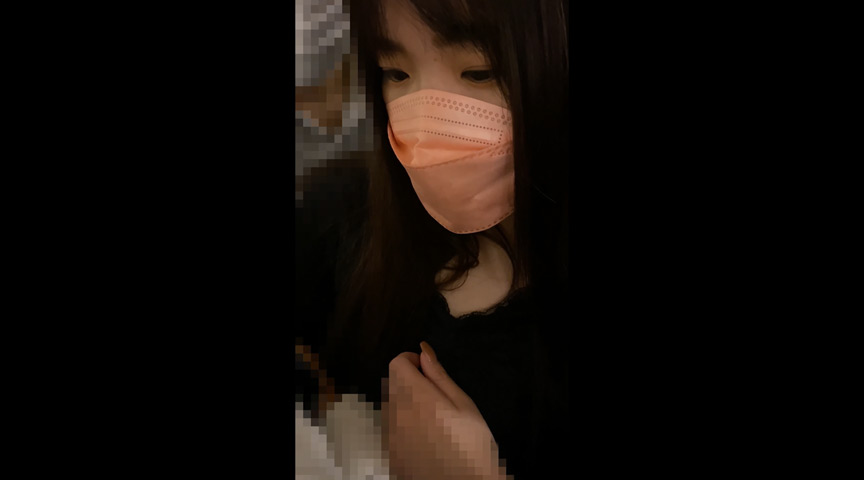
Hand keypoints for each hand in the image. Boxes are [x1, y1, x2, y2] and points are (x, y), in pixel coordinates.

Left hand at [382, 341, 512, 479]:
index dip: (413, 362)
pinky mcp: (390, 454)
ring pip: (392, 406)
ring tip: (434, 424)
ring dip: (406, 405)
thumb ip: (439, 376)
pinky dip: (404, 428)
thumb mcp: (464, 404)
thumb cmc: (472, 444)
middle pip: (393, 384)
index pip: (396, 363)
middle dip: (410, 383)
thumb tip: (423, 351)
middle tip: (438, 401)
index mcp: (415, 396)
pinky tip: (426, 441)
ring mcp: (390, 436)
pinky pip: (391, 430)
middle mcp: (395, 413)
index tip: (430, 374)